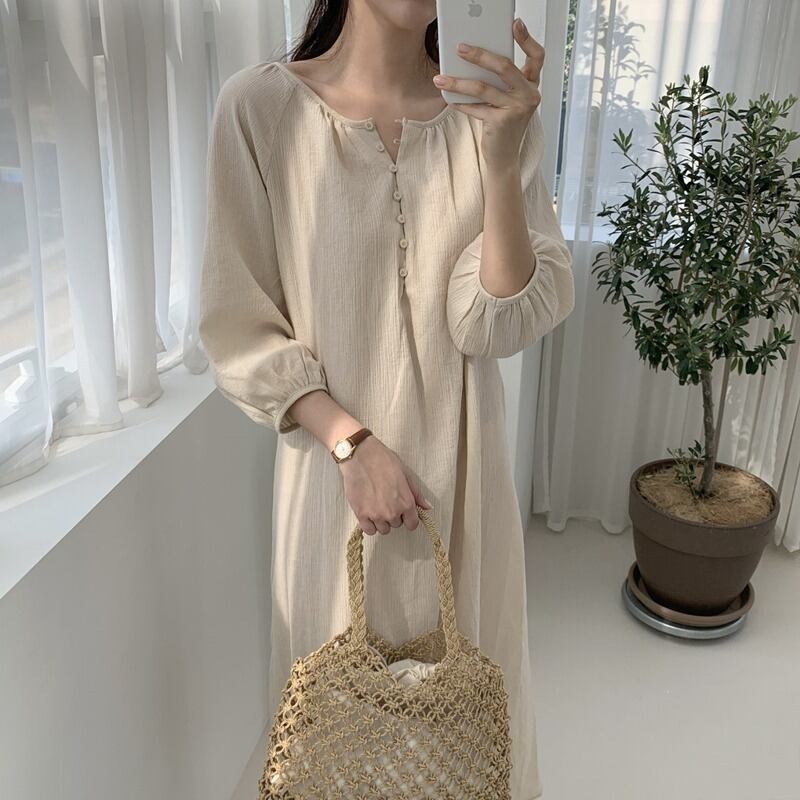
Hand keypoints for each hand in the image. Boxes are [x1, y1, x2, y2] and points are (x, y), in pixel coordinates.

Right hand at [338, 435, 431, 534]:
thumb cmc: (383, 461)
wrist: (361, 456)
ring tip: (376, 505)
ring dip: (381, 521)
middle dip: (394, 516)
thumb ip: (417, 494)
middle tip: (387, 501)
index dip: (409, 518)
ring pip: (383, 529)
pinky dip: (369, 524)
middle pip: (397, 525)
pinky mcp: (361, 515)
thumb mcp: (406, 474)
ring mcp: (376, 515)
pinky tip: (368, 512)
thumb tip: (427, 507)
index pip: (412, 524)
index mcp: (406, 502)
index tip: (404, 513)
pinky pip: (369, 530)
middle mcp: (392, 512)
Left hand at [432, 17, 543, 169]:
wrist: (504, 157)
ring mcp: (517, 109)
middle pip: (504, 66)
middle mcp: (529, 95)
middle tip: (460, 47)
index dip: (527, 39)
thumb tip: (473, 60)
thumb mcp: (506, 101)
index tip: (515, 23)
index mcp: (531, 85)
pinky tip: (448, 99)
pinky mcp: (502, 122)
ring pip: (483, 87)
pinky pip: (475, 107)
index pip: (536, 57)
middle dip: (480, 55)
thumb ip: (499, 82)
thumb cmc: (503, 125)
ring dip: (458, 82)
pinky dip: (460, 103)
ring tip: (440, 78)